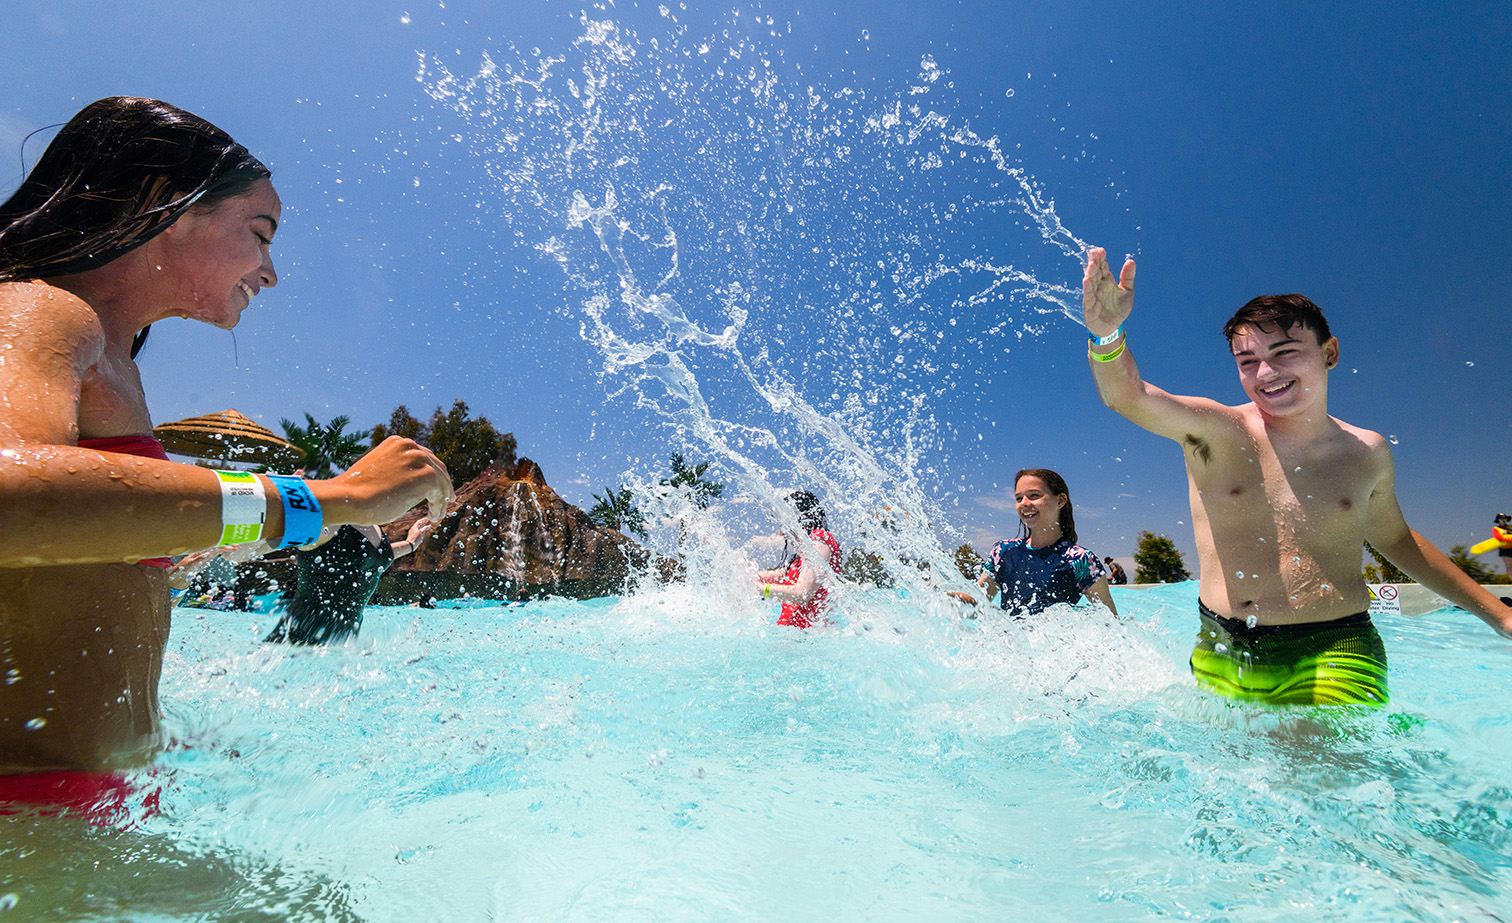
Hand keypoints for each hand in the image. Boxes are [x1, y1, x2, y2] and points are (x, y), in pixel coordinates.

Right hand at [325, 437, 452, 524]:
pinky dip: (438, 507)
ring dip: (442, 499)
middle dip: (443, 484)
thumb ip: (396, 471)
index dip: (432, 473)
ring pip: (441, 481)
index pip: (424, 457)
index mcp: (398, 443)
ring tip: (438, 514)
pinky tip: (433, 516)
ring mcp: (420, 459)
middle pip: (436, 466)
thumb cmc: (357, 491)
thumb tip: (410, 481)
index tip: (436, 486)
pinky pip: (439, 494)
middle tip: (447, 499)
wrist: (347, 498)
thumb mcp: (379, 473)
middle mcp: (411, 446)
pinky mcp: (427, 476)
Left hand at [405, 516, 431, 545]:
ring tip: (427, 526)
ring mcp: (413, 532)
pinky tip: (423, 532)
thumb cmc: (415, 538)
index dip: (424, 519)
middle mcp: (413, 529)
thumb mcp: (421, 532)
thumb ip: (425, 528)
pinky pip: (418, 532)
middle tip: (428, 520)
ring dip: (423, 527)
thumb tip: (429, 525)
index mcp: (414, 527)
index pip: (419, 521)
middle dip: (424, 522)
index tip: (427, 518)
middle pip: (419, 524)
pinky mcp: (413, 536)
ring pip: (419, 528)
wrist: (409, 545)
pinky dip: (421, 531)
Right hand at [1083, 246, 1135, 337]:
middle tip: (1094, 253)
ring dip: (1090, 273)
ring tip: (1090, 264)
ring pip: (1090, 282)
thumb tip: (1131, 261)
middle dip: (1094, 263)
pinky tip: (1086, 280)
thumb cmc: (1118, 309)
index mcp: (1107, 281)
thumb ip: (1128, 277)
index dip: (1101, 259)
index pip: (1103, 267)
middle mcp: (1099, 286)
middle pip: (1095, 272)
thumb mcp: (1127, 292)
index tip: (1101, 250)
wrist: (1112, 328)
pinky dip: (1087, 288)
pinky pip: (1088, 296)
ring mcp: (1093, 296)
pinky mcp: (1090, 306)